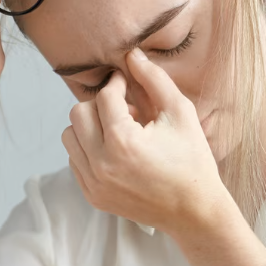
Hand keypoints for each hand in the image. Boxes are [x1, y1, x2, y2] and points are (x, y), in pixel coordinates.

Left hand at [62, 48, 227, 234]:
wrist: (194, 211)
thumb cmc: (192, 160)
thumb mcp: (180, 113)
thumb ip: (154, 80)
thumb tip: (132, 54)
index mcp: (123, 143)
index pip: (103, 97)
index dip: (115, 83)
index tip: (125, 81)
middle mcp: (101, 165)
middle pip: (78, 114)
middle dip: (99, 104)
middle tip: (125, 109)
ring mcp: (93, 183)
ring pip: (70, 136)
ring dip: (90, 126)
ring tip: (119, 131)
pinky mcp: (92, 195)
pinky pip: (75, 159)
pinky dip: (89, 148)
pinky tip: (116, 151)